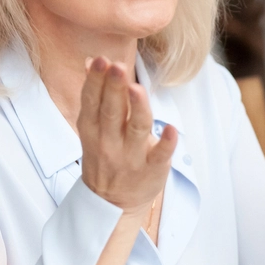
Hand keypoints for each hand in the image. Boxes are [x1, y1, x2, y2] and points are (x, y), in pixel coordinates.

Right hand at [78, 57, 176, 214]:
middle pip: (111, 112)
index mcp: (92, 129)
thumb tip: (92, 60)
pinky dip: (165, 143)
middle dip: (113, 88)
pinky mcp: (152, 170)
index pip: (92, 101)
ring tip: (136, 89)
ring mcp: (131, 157)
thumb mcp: (92, 129)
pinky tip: (172, 130)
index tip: (101, 60)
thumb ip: (95, 95)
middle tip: (117, 66)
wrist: (112, 203)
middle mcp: (109, 142)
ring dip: (137, 109)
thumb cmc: (105, 156)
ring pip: (135, 129)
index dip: (96, 81)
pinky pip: (160, 156)